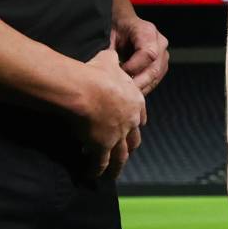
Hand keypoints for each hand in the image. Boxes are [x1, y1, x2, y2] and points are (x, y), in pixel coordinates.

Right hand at [73, 48, 145, 178]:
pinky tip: (92, 176)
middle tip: (126, 154)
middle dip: (129, 147)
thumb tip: (111, 52)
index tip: (135, 128)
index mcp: (135, 102)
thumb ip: (111, 60)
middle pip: (133, 139)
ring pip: (120, 156)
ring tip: (113, 176)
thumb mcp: (108, 62)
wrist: (87, 89)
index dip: (136, 123)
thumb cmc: (96, 73)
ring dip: (116, 167)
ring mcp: (118, 135)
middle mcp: (130, 121)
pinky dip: (97, 170)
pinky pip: (100, 162)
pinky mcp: (103, 146)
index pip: (140, 117)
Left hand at [112, 13, 169, 95]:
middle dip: (138, 82)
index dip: (134, 67)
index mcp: (147, 31)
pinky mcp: (163, 62)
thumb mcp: (110, 36)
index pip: (148, 54)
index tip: (119, 73)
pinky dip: (145, 85)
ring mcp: (164, 52)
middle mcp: (160, 42)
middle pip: (154, 68)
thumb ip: (111, 53)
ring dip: (142, 86)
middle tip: (123, 90)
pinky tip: (133, 89)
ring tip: (127, 93)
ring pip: (157, 75)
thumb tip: (108, 71)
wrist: (125, 23)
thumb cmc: (117, 28)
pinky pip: (156, 77)